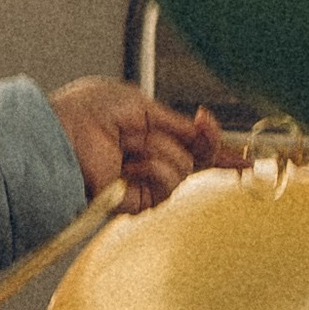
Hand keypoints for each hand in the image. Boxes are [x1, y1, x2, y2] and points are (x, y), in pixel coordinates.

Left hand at [49, 78, 220, 214]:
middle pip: (198, 161)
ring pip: (185, 171)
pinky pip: (169, 187)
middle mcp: (149, 164)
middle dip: (204, 139)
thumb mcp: (143, 106)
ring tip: (134, 145)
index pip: (193, 152)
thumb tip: (202, 131)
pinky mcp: (136, 203)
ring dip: (164, 151)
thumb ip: (177, 123)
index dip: (220, 156)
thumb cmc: (87, 112)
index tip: (244, 162)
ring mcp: (144, 185)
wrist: (64, 128)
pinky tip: (131, 163)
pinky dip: (155, 168)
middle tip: (200, 122)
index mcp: (150, 139)